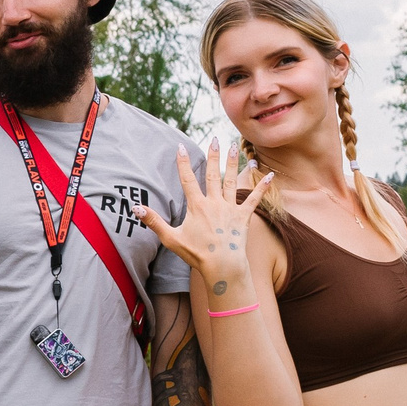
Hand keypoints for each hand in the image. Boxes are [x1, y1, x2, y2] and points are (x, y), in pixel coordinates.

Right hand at [131, 141, 270, 284]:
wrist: (222, 266)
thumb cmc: (196, 254)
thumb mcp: (170, 238)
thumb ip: (153, 221)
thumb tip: (136, 208)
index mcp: (196, 206)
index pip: (187, 179)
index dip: (183, 162)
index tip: (181, 146)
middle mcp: (214, 203)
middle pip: (212, 175)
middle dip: (213, 156)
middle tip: (214, 140)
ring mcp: (230, 208)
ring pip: (231, 181)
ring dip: (233, 163)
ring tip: (235, 147)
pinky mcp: (243, 216)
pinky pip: (254, 199)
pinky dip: (262, 187)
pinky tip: (270, 174)